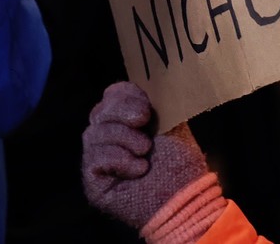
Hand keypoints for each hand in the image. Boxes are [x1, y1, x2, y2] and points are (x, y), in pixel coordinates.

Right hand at [81, 82, 211, 229]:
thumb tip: (139, 81)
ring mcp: (99, 159)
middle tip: (145, 122)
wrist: (185, 197)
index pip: (111, 96)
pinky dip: (118, 159)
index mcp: (126, 121)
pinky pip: (94, 157)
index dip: (125, 96)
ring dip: (124, 138)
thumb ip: (151, 101)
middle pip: (99, 111)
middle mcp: (109, 138)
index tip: (146, 107)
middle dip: (123, 113)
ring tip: (145, 151)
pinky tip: (139, 169)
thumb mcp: (170, 122)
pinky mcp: (93, 181)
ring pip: (93, 133)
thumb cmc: (180, 163)